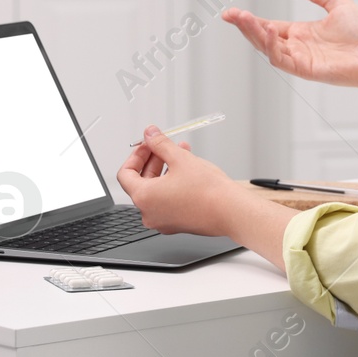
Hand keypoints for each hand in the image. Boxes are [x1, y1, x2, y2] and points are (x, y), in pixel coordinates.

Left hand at [116, 128, 238, 235]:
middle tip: (164, 145)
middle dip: (153, 159)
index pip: (126, 174)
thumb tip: (150, 134)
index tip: (148, 145)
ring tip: (181, 152)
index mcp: (143, 198)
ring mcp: (163, 220)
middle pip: (141, 181)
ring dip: (165, 169)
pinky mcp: (177, 222)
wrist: (231, 212)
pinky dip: (173, 183)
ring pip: (157, 190)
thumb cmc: (208, 192)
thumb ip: (160, 144)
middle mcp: (149, 213)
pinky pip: (168, 200)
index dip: (136, 155)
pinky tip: (187, 169)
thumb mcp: (179, 158)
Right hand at [223, 0, 357, 89]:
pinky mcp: (304, 69)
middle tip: (230, 14)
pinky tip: (268, 30)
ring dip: (253, 34)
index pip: (268, 26)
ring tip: (243, 18)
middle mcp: (296, 47)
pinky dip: (271, 45)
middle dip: (245, 26)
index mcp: (301, 33)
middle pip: (262, 37)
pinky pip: (281, 59)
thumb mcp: (335, 3)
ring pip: (267, 48)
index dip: (250, 20)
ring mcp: (299, 59)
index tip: (233, 12)